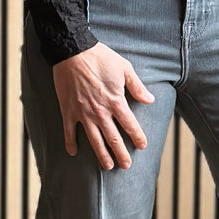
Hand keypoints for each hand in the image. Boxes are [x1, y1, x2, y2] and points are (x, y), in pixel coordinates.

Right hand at [52, 41, 155, 170]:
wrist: (73, 51)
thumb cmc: (100, 58)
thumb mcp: (124, 69)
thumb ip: (137, 87)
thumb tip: (150, 100)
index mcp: (116, 101)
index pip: (130, 124)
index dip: (137, 137)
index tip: (142, 146)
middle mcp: (100, 112)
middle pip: (113, 138)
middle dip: (121, 153)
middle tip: (126, 165)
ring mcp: (83, 113)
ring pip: (94, 139)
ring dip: (101, 154)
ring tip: (108, 166)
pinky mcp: (68, 111)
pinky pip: (69, 131)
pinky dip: (70, 143)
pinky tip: (73, 153)